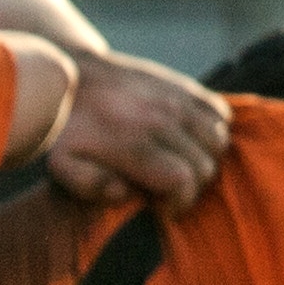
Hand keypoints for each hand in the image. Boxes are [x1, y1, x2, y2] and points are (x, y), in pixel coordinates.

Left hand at [44, 52, 228, 209]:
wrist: (74, 76)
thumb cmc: (68, 129)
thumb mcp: (63, 163)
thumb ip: (90, 185)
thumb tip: (123, 194)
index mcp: (135, 144)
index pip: (183, 182)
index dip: (180, 202)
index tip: (164, 208)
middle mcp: (162, 120)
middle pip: (204, 166)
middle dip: (192, 187)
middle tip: (169, 191)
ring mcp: (176, 100)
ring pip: (218, 141)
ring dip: (206, 160)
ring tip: (181, 167)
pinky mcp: (184, 85)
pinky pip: (220, 113)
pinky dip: (215, 130)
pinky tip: (192, 141)